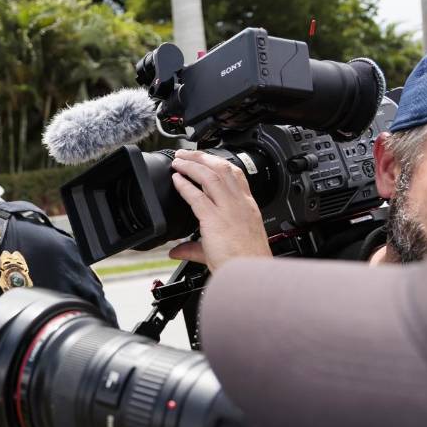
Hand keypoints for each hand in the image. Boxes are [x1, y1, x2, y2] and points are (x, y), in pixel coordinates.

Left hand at [166, 150, 271, 270]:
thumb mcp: (221, 248)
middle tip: (186, 153)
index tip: (207, 158)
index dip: (220, 162)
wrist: (249, 273)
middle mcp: (240, 204)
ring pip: (210, 176)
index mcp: (248, 207)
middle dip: (202, 157)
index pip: (237, 175)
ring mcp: (228, 210)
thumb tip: (177, 251)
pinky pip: (197, 195)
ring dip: (191, 165)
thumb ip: (195, 248)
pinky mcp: (215, 219)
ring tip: (178, 161)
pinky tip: (176, 179)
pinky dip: (185, 184)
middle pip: (222, 169)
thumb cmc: (243, 263)